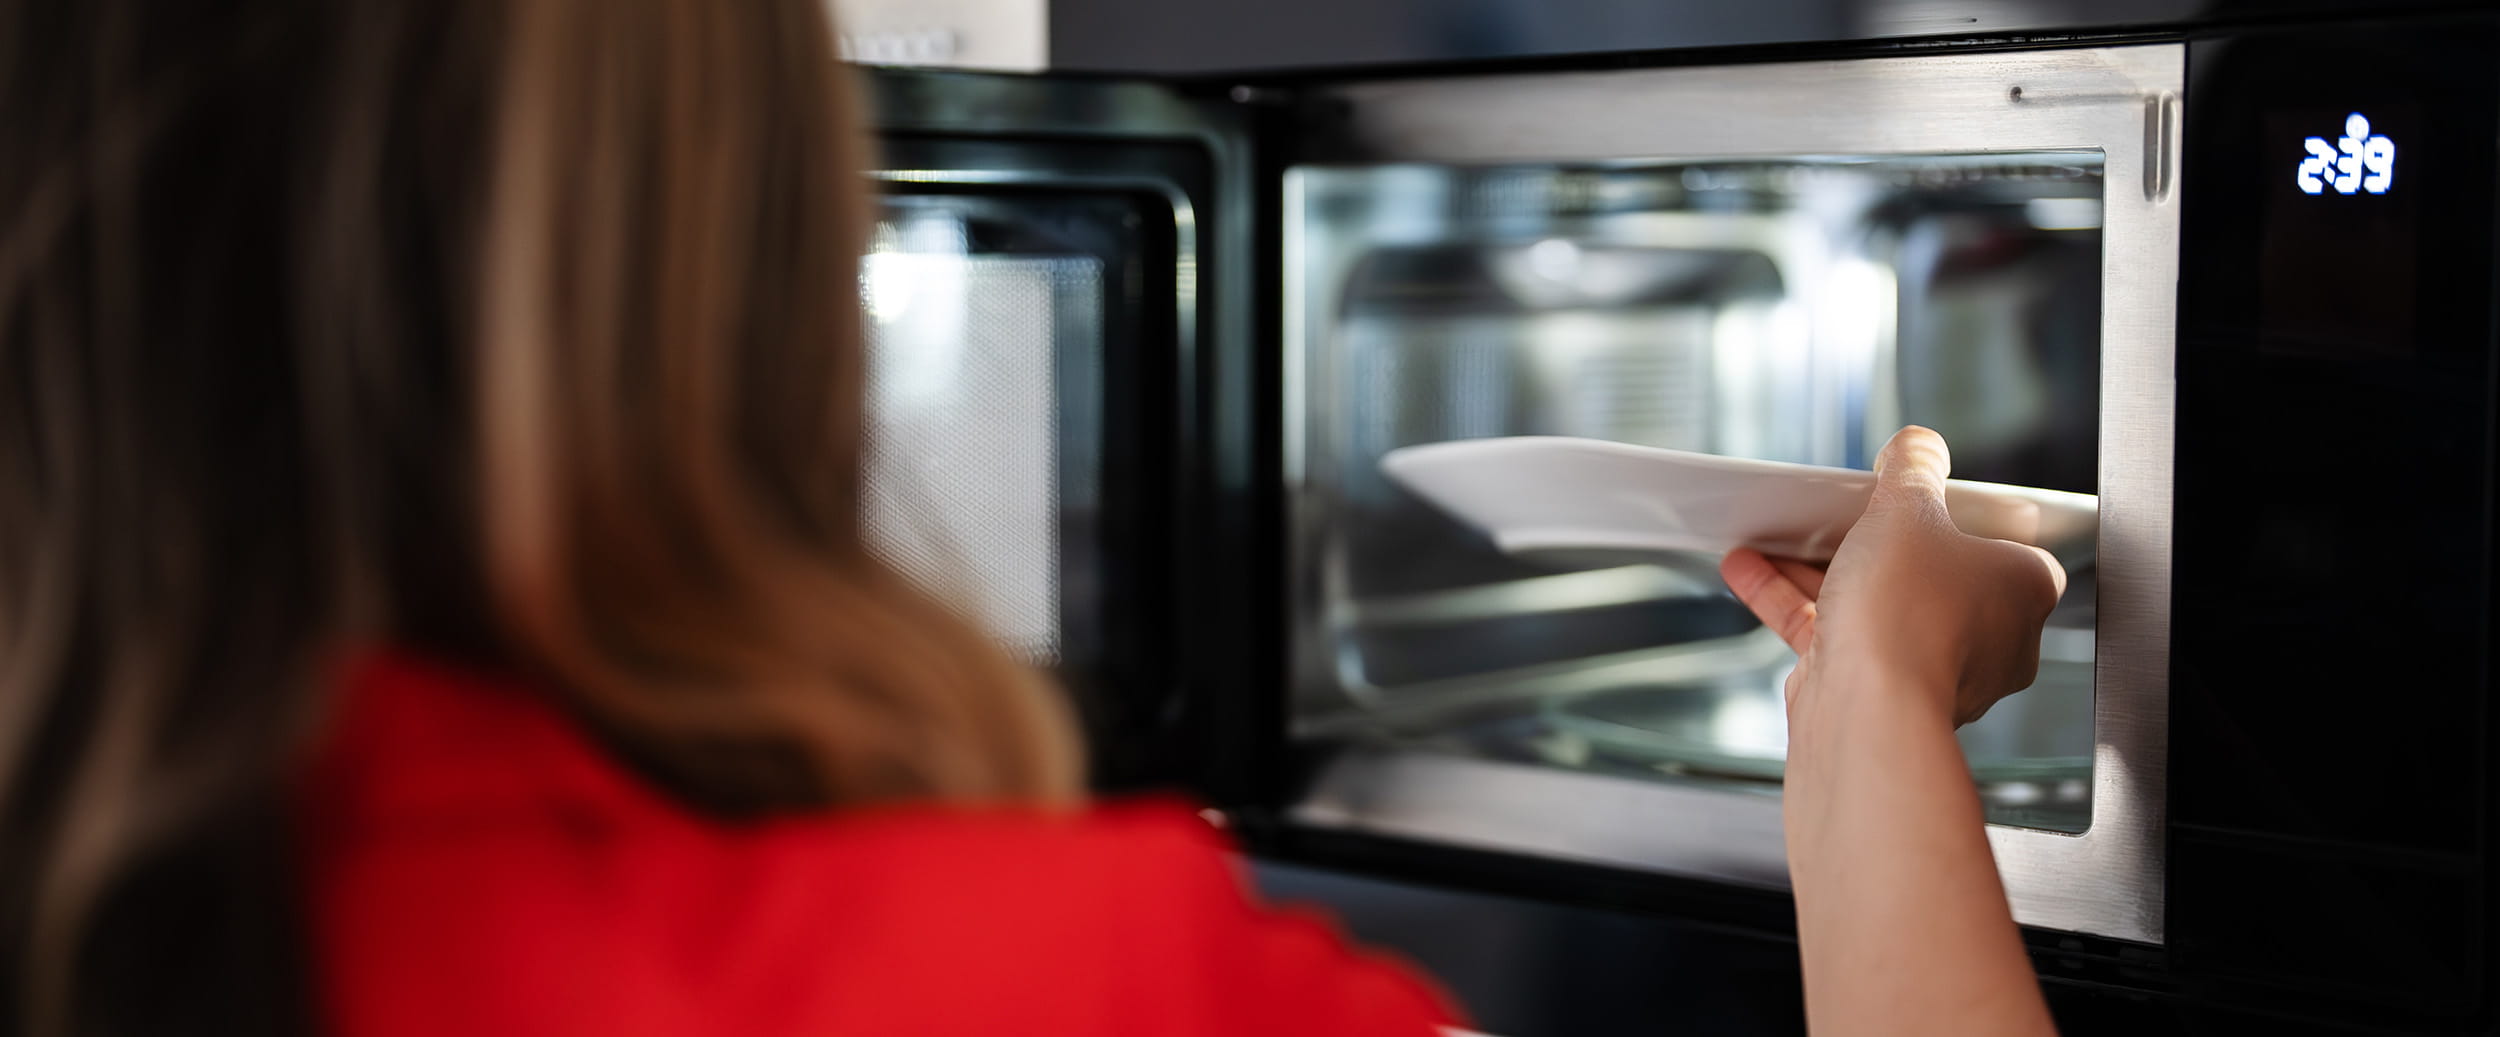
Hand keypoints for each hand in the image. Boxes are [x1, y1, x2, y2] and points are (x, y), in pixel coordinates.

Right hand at [1718, 426, 2066, 728]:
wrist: (1867, 713)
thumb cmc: (1910, 618)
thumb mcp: (1908, 510)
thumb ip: (1913, 469)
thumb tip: (1919, 445)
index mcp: (2023, 591)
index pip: (2003, 539)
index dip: (1958, 512)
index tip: (1920, 493)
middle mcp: (1989, 638)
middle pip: (1927, 570)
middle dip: (1873, 540)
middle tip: (1842, 511)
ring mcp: (1930, 669)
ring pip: (1874, 604)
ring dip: (1819, 569)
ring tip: (1777, 535)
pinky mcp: (1875, 691)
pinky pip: (1835, 636)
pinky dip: (1792, 603)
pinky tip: (1751, 570)